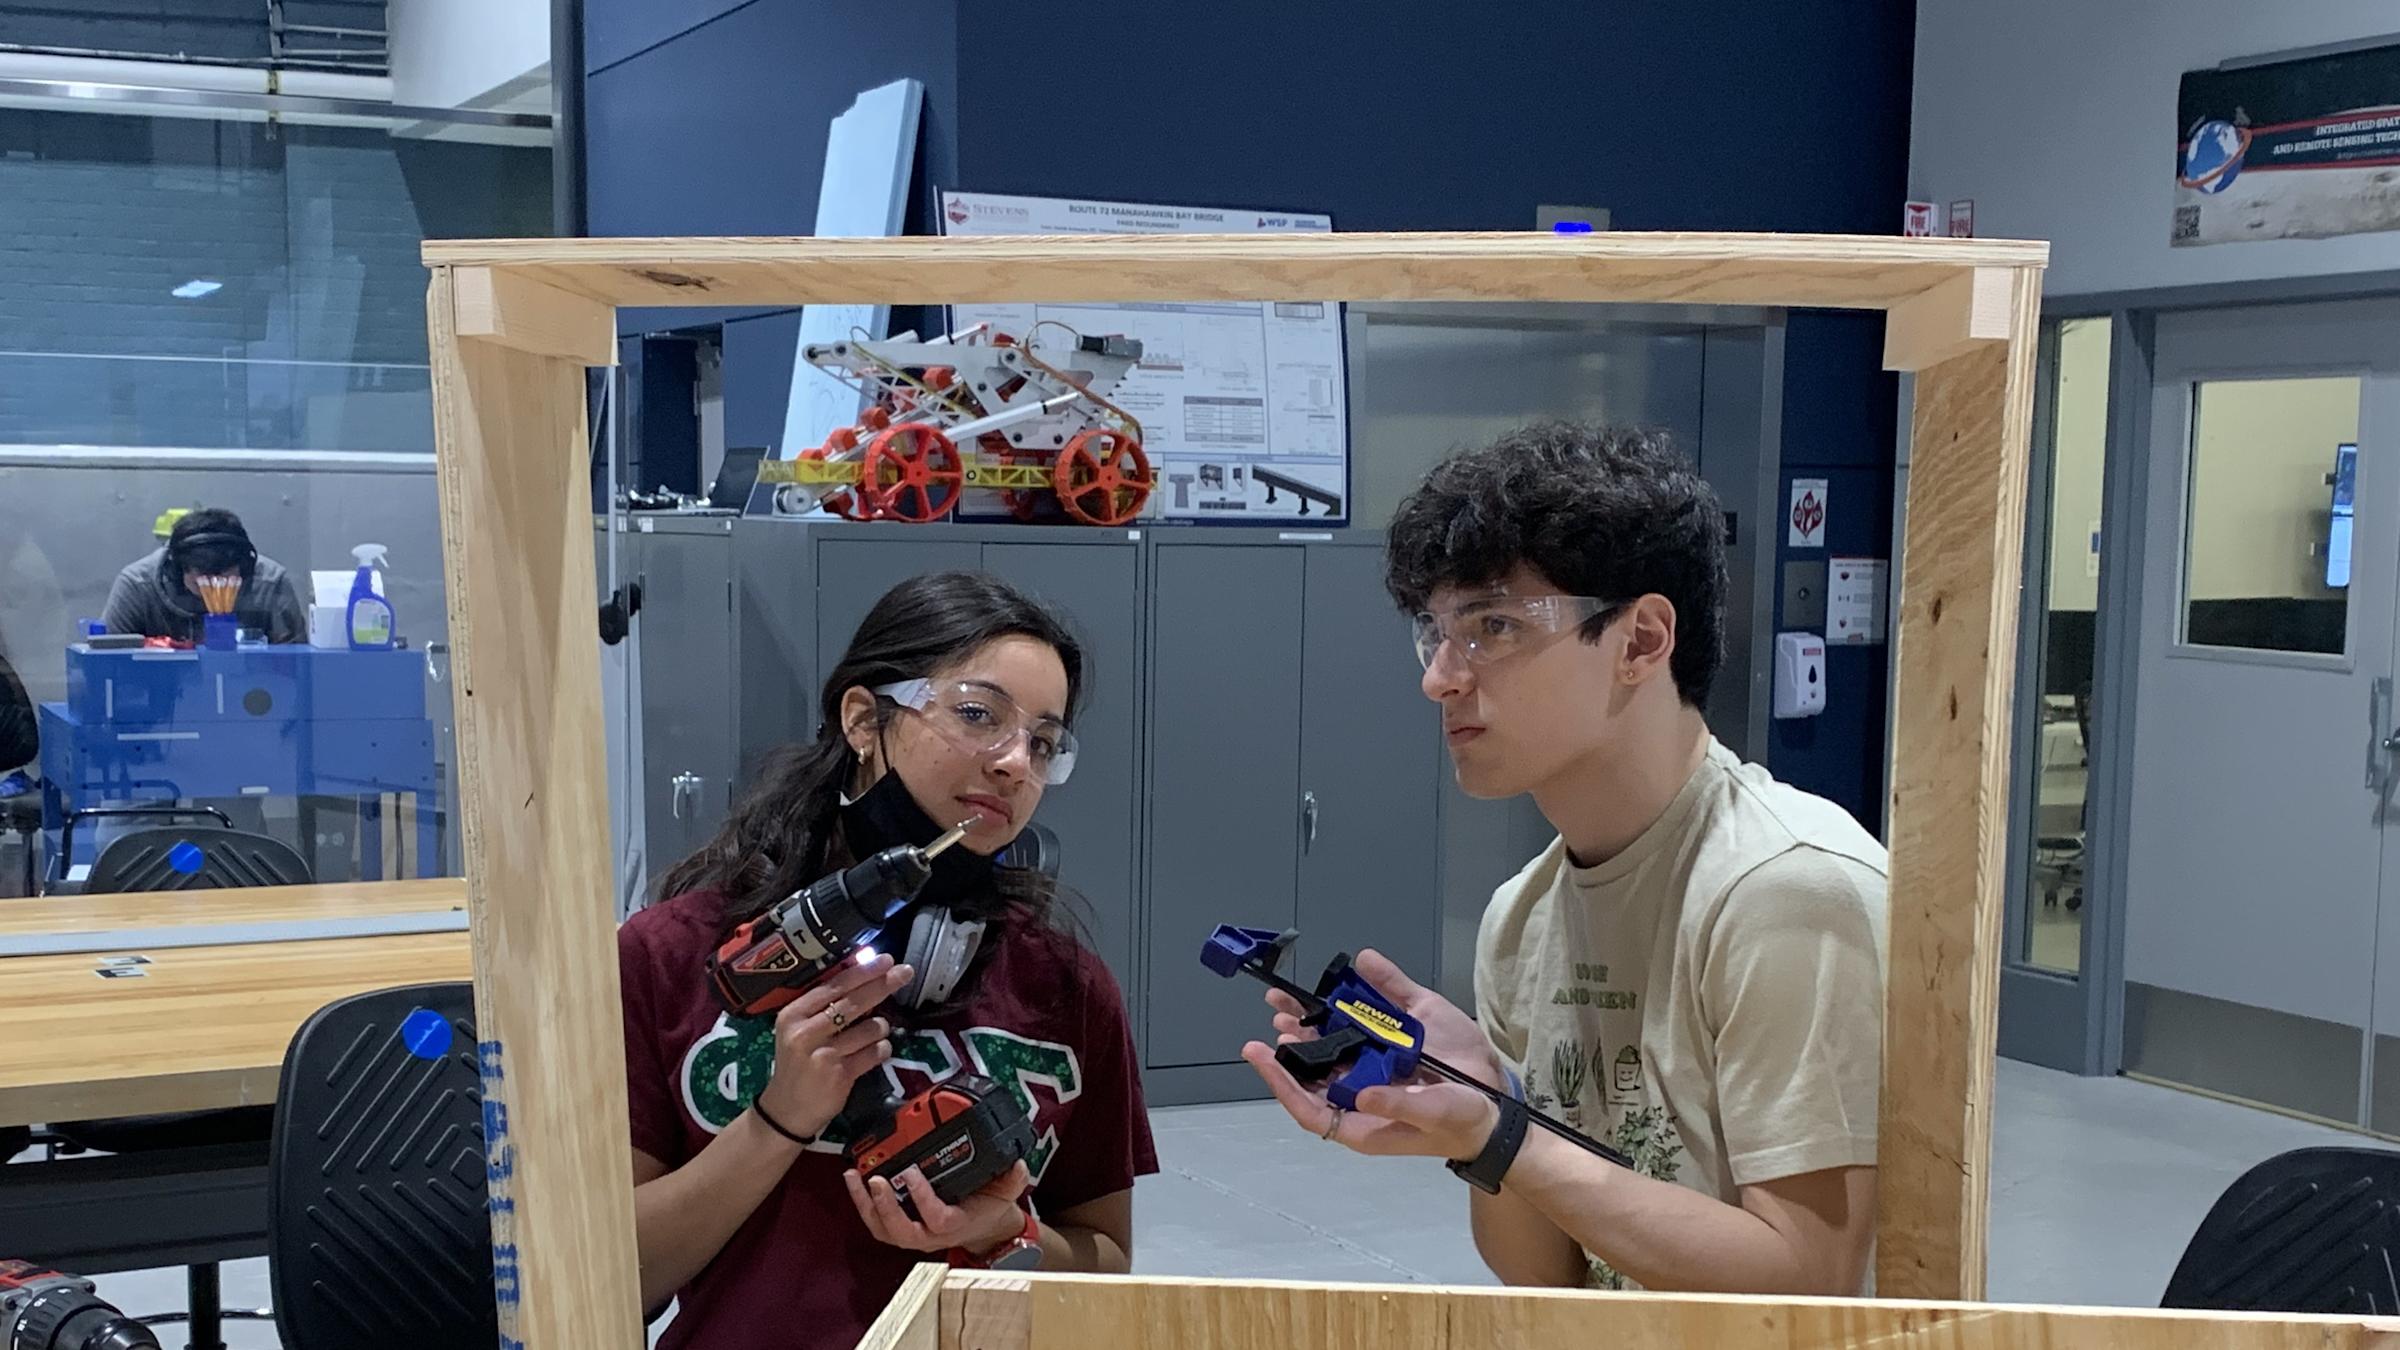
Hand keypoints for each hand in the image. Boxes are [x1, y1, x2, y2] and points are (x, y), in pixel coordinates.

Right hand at [752, 954, 912, 1138]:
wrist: (786, 1109)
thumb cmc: (798, 1062)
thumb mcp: (800, 1029)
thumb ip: (824, 1005)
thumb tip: (864, 975)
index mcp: (793, 1014)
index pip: (834, 986)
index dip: (863, 971)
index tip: (886, 960)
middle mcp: (805, 1032)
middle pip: (852, 1002)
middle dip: (882, 985)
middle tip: (904, 973)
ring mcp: (823, 1055)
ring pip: (869, 1028)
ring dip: (880, 1028)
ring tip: (874, 1032)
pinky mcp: (840, 1075)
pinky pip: (874, 1053)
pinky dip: (882, 1049)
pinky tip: (877, 1051)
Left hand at [844, 1160, 1032, 1254]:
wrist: (980, 1227)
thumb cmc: (986, 1208)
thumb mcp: (1005, 1193)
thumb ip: (1012, 1180)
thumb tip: (1017, 1165)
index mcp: (955, 1225)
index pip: (937, 1219)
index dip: (922, 1199)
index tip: (912, 1173)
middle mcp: (930, 1235)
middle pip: (901, 1232)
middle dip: (885, 1207)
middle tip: (876, 1180)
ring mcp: (913, 1234)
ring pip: (883, 1230)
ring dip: (866, 1205)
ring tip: (854, 1177)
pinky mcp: (900, 1228)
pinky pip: (877, 1223)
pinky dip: (863, 1204)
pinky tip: (855, 1181)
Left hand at [1244, 947, 1504, 1161]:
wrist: (1496, 1102)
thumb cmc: (1460, 1120)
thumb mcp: (1433, 1116)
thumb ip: (1398, 1105)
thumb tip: (1360, 1093)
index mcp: (1362, 1116)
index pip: (1309, 1103)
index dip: (1281, 1082)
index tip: (1259, 1054)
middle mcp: (1363, 1084)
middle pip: (1317, 1064)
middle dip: (1293, 1042)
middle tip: (1277, 1015)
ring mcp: (1382, 1054)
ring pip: (1339, 1032)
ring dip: (1315, 1017)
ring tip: (1289, 999)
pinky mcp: (1407, 1027)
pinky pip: (1385, 1001)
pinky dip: (1374, 981)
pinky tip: (1360, 966)